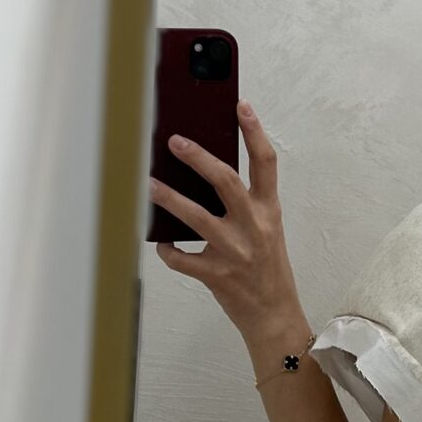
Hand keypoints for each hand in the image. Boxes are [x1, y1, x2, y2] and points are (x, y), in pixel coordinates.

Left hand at [148, 102, 300, 340]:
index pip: (266, 163)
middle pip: (224, 180)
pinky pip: (181, 258)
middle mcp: (254, 227)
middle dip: (197, 157)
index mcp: (269, 211)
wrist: (274, 315)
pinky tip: (161, 243)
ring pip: (195, 216)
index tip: (240, 106)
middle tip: (174, 141)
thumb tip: (204, 176)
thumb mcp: (266, 230)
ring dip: (168, 198)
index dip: (254, 132)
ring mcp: (234, 251)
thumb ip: (245, 205)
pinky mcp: (216, 274)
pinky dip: (167, 250)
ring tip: (148, 183)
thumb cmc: (268, 269)